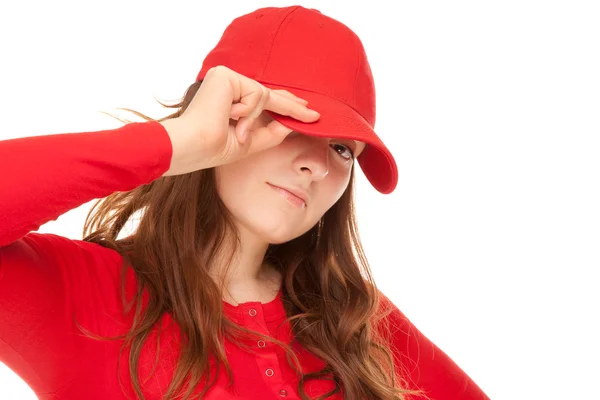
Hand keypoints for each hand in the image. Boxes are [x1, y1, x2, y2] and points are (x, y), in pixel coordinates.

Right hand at [160, 65, 319, 175]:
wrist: (194, 147)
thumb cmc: (213, 148)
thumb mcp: (249, 142)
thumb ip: (271, 132)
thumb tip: (293, 124)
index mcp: (228, 98)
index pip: (262, 99)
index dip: (285, 105)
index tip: (305, 110)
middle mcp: (226, 84)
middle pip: (267, 93)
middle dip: (291, 105)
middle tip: (313, 113)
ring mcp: (225, 77)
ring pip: (264, 95)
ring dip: (253, 117)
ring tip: (236, 130)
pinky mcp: (225, 75)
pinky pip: (256, 94)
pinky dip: (248, 110)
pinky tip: (230, 117)